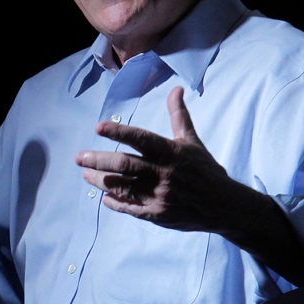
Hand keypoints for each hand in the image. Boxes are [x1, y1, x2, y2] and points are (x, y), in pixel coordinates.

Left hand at [75, 86, 234, 232]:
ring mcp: (159, 195)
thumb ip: (179, 115)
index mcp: (171, 152)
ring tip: (86, 174)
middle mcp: (163, 173)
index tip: (98, 127)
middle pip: (124, 165)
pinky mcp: (157, 214)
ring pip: (122, 187)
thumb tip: (176, 89)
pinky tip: (104, 196)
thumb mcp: (192, 141)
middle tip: (79, 158)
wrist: (224, 206)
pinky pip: (129, 208)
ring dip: (100, 181)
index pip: (141, 139)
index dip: (119, 132)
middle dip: (97, 160)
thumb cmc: (205, 170)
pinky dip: (114, 202)